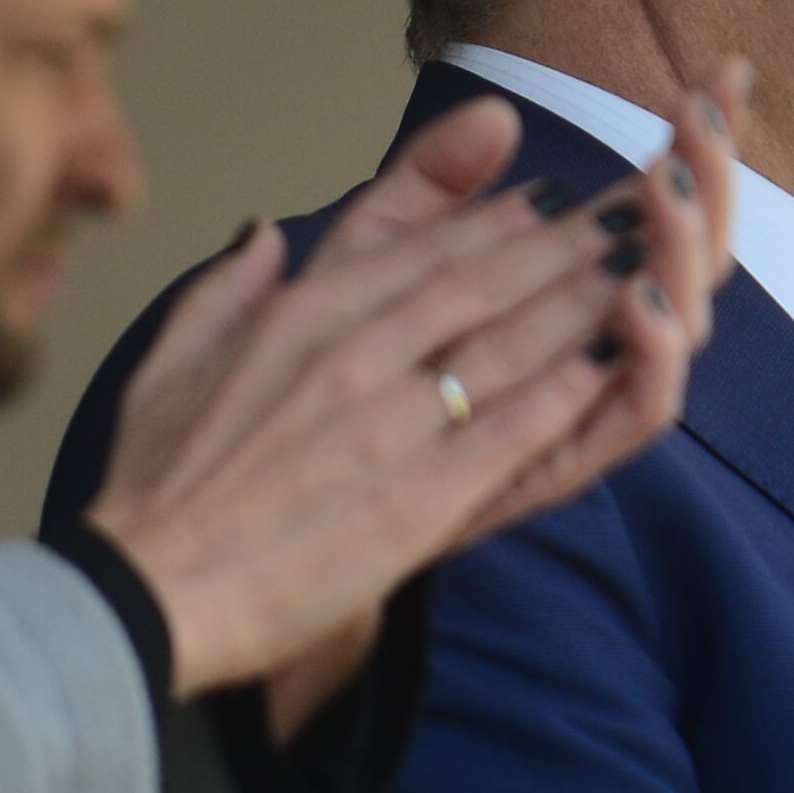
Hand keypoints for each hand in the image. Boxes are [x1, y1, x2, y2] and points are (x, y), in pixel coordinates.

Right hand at [83, 68, 745, 730]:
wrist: (141, 592)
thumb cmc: (152, 488)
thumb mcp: (171, 358)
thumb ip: (229, 286)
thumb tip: (268, 233)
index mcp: (301, 315)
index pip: (422, 250)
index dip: (500, 222)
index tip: (553, 201)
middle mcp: (356, 352)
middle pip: (488, 281)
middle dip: (570, 241)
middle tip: (636, 209)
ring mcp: (394, 424)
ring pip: (515, 342)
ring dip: (591, 298)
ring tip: (651, 265)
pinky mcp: (421, 499)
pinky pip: (515, 430)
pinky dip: (572, 390)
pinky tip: (618, 362)